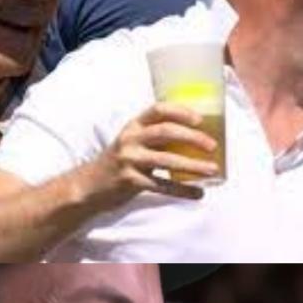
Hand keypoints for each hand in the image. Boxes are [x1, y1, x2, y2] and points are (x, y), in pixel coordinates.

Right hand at [82, 103, 219, 209]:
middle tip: (213, 146)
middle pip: (166, 132)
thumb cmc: (121, 162)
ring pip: (167, 160)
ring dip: (193, 165)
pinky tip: (198, 193)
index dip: (181, 112)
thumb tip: (196, 138)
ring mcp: (129, 160)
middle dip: (192, 138)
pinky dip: (183, 190)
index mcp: (133, 125)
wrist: (90, 186)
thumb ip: (156, 137)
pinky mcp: (130, 181)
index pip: (158, 110)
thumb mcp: (133, 142)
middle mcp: (130, 139)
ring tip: (212, 169)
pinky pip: (161, 185)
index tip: (201, 119)